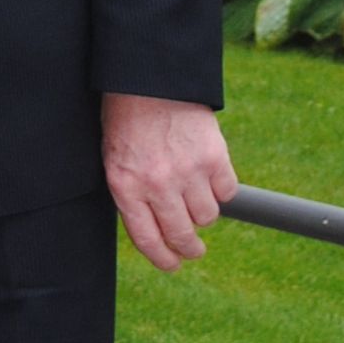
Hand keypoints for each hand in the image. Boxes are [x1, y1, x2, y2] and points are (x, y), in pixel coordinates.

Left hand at [103, 93, 236, 275]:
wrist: (150, 78)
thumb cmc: (128, 118)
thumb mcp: (115, 159)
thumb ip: (133, 195)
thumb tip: (155, 231)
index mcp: (126, 187)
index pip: (148, 241)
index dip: (163, 259)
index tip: (173, 264)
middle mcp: (157, 185)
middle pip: (182, 236)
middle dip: (190, 248)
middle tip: (194, 249)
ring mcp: (188, 172)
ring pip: (208, 217)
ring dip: (204, 212)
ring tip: (196, 196)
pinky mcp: (214, 157)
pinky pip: (228, 192)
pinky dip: (222, 189)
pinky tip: (211, 177)